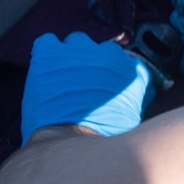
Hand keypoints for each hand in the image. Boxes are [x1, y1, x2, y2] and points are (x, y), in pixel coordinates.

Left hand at [21, 32, 153, 143]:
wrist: (72, 141)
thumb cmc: (103, 137)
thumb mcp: (132, 119)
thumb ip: (135, 98)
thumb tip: (139, 95)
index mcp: (132, 71)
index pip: (127, 63)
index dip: (114, 75)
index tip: (106, 85)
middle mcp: (110, 55)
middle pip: (102, 50)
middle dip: (94, 63)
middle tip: (83, 83)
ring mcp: (80, 51)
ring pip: (77, 42)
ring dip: (71, 56)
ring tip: (62, 77)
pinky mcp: (51, 53)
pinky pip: (47, 42)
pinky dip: (46, 52)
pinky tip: (44, 70)